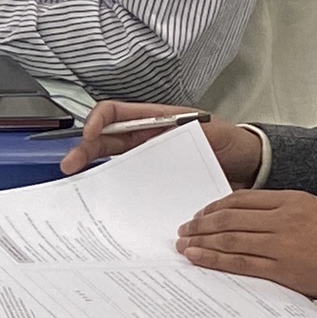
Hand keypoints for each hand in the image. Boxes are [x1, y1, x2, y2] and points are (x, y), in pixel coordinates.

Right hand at [67, 102, 264, 183]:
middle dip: (83, 150)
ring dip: (93, 173)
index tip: (90, 134)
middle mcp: (145, 139)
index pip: (114, 113)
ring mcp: (148, 162)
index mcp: (153, 119)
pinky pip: (130, 187)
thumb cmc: (229, 142)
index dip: (98, 120)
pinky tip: (106, 205)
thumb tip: (161, 133)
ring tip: (78, 186)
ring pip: (111, 164)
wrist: (247, 166)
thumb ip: (185, 129)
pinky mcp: (154, 184)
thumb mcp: (209, 130)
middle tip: (69, 166)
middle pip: (104, 140)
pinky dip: (115, 193)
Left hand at [177, 188, 316, 300]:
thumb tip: (252, 221)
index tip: (203, 213)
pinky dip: (214, 260)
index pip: (242, 199)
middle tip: (185, 229)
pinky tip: (198, 258)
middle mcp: (282, 218)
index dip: (216, 206)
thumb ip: (285, 212)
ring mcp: (280, 244)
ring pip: (229, 239)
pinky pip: (239, 263)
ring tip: (185, 244)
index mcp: (292, 200)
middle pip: (229, 217)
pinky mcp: (281, 269)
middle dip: (202, 223)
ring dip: (201, 241)